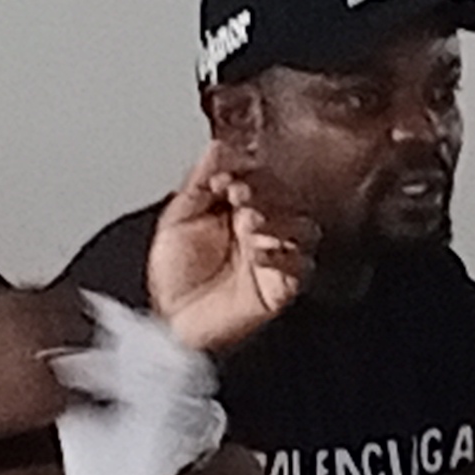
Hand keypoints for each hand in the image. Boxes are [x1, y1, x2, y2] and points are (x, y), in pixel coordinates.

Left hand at [144, 152, 304, 353]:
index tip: (226, 178)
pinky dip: (285, 256)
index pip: (263, 178)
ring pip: (305, 229)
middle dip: (267, 193)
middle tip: (240, 196)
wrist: (169, 327)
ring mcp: (275, 260)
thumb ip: (198, 182)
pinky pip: (302, 269)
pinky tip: (259, 252)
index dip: (250, 173)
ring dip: (280, 220)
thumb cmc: (173, 282)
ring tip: (250, 222)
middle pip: (290, 200)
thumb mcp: (177, 219)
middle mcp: (263, 232)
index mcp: (240, 211)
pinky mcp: (281, 289)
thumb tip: (218, 147)